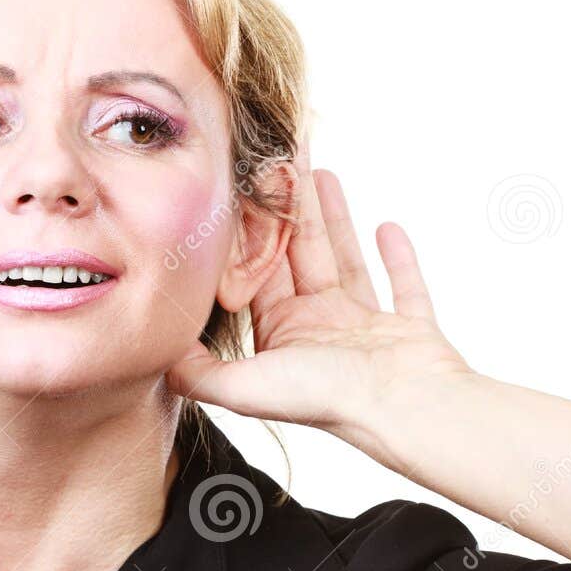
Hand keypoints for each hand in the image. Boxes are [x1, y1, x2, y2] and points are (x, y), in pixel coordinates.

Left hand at [164, 162, 473, 447]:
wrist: (407, 410)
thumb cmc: (328, 397)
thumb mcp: (245, 386)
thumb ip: (198, 372)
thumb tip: (159, 352)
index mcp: (282, 338)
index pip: (259, 272)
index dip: (249, 230)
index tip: (243, 186)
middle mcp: (322, 331)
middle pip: (301, 256)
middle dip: (291, 210)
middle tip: (282, 160)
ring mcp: (368, 330)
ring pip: (346, 262)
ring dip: (336, 220)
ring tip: (324, 174)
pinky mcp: (411, 330)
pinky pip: (405, 287)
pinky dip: (400, 260)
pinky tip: (388, 226)